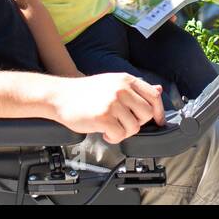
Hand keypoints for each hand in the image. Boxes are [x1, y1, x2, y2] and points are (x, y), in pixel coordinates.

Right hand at [51, 72, 165, 143]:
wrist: (59, 96)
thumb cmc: (85, 91)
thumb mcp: (112, 82)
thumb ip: (135, 88)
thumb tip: (158, 90)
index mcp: (125, 80)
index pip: (153, 96)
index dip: (159, 111)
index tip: (158, 121)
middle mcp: (121, 89)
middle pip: (147, 113)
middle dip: (137, 123)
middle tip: (123, 123)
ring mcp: (113, 103)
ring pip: (134, 127)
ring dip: (123, 132)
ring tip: (110, 126)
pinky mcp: (103, 117)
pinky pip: (120, 135)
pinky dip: (113, 138)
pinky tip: (103, 131)